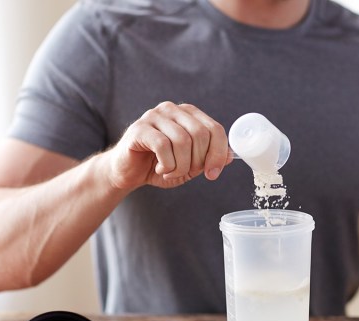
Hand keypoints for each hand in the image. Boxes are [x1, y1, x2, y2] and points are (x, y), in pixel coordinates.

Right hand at [107, 102, 229, 189]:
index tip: (213, 173)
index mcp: (188, 114)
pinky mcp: (140, 128)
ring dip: (181, 165)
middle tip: (187, 172)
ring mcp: (154, 116)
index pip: (215, 129)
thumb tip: (231, 157)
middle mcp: (172, 110)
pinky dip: (167, 164)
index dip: (219, 153)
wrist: (128, 172)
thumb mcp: (191, 165)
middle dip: (199, 161)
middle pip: (201, 134)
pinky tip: (161, 169)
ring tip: (171, 172)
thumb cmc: (160, 166)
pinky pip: (163, 146)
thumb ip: (209, 158)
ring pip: (182, 141)